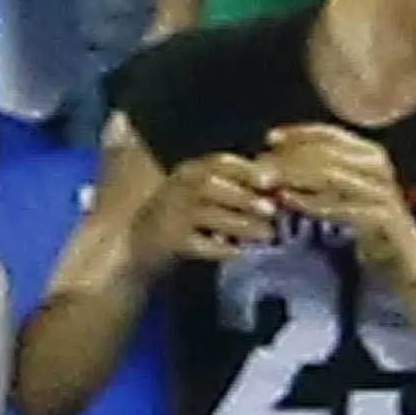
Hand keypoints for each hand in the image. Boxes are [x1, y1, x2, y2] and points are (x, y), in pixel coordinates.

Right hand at [129, 148, 279, 271]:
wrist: (139, 247)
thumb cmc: (183, 215)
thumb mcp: (201, 191)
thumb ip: (233, 184)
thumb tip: (276, 183)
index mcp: (188, 171)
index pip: (218, 163)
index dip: (246, 170)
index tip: (272, 180)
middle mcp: (175, 189)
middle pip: (210, 186)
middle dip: (244, 196)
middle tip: (272, 209)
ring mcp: (169, 216)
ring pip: (206, 215)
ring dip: (239, 223)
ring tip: (266, 234)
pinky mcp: (167, 243)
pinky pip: (197, 244)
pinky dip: (220, 249)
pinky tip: (239, 252)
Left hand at [266, 123, 415, 268]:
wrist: (397, 249)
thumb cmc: (359, 215)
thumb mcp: (336, 188)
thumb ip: (313, 171)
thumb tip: (270, 157)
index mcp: (370, 153)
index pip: (332, 134)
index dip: (300, 133)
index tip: (270, 138)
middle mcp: (378, 166)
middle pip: (327, 153)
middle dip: (289, 158)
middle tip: (258, 167)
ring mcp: (382, 191)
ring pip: (331, 176)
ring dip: (295, 177)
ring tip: (267, 183)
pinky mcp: (381, 216)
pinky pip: (340, 206)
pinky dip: (310, 202)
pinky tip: (286, 201)